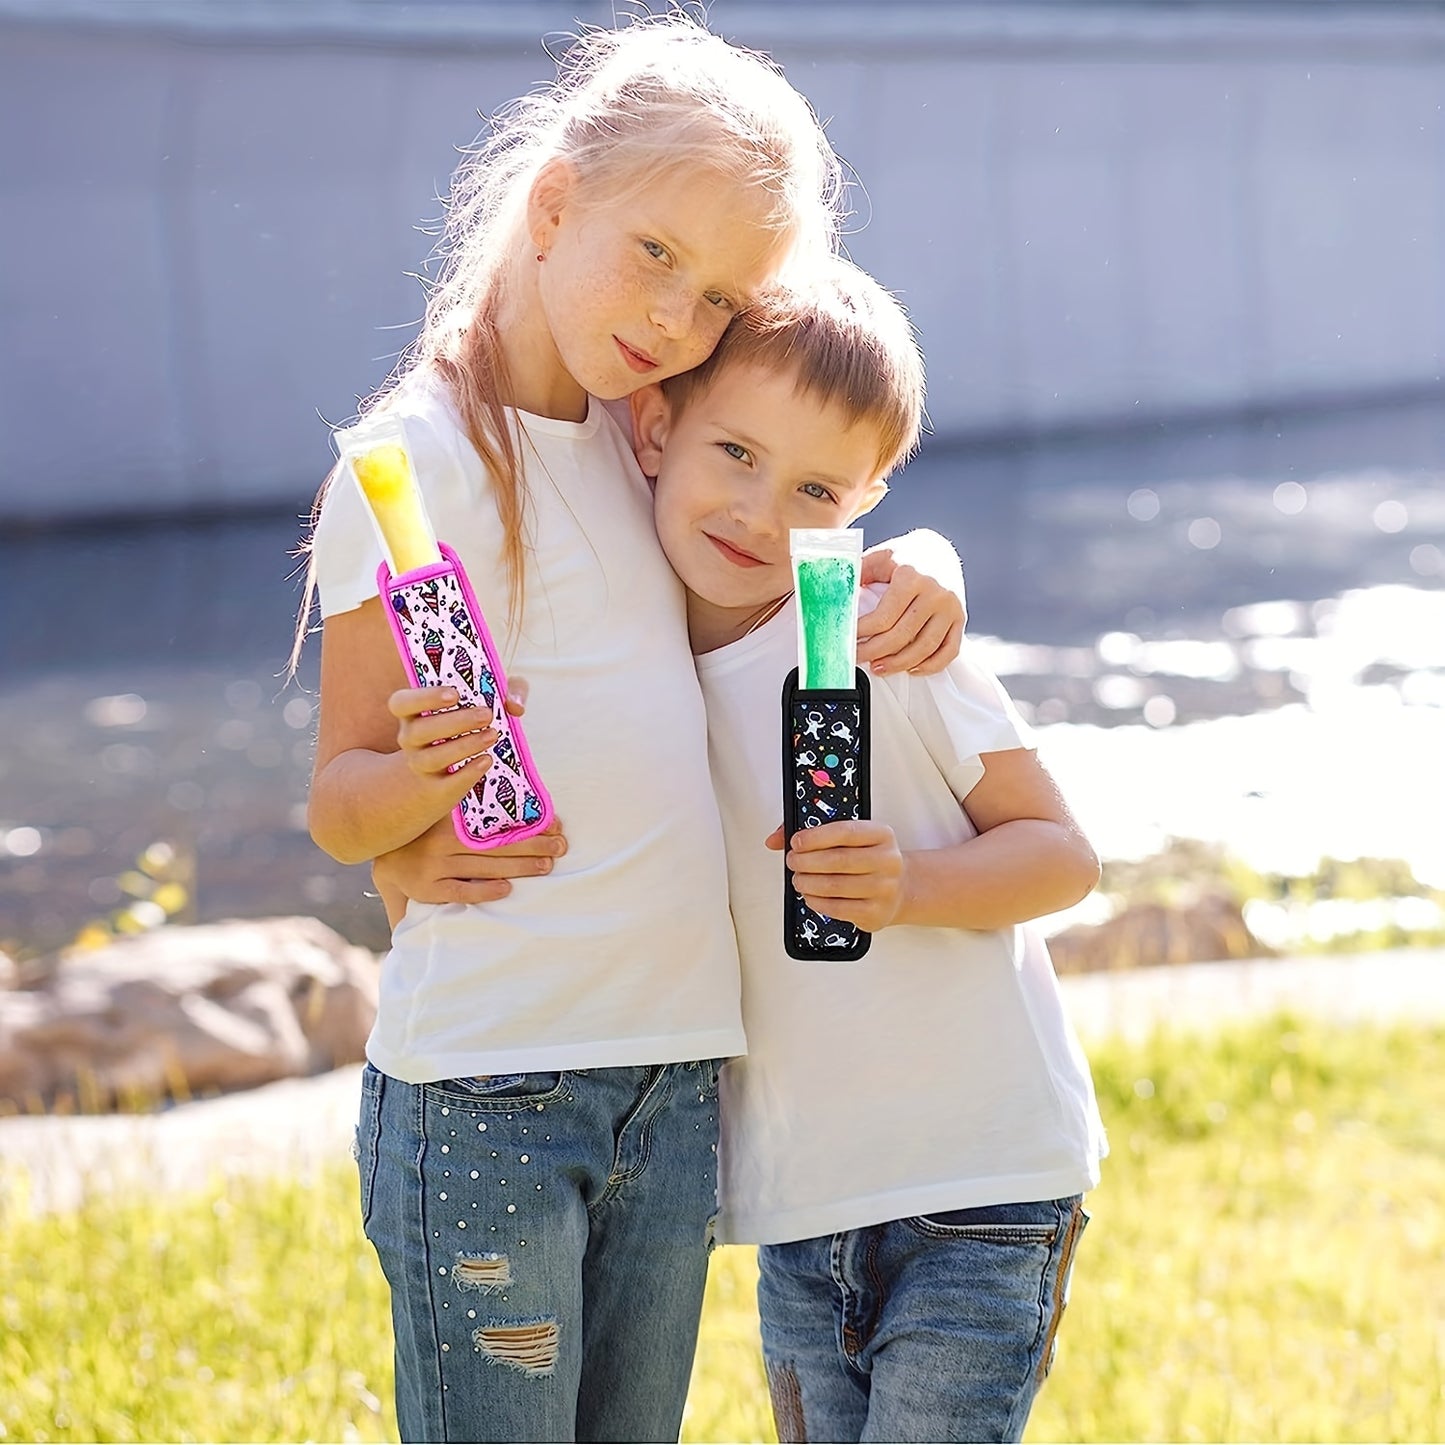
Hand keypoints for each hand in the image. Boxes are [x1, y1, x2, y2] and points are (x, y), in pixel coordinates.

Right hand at [373, 813, 569, 921]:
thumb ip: (467, 801)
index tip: (555, 823)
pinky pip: (461, 892)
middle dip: (533, 845)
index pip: (495, 820)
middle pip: (495, 844)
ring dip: (519, 867)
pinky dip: (484, 890)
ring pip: (484, 867)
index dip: (527, 823)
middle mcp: (440, 842)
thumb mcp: (438, 809)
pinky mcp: (427, 890)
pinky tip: (507, 888)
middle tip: (561, 846)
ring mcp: (433, 867)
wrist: (380, 853)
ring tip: (546, 865)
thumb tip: (510, 791)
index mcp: (447, 819)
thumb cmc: (421, 829)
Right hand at [389, 685, 498, 800]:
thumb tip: (515, 705)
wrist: (450, 769)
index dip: (425, 697)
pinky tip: (486, 760)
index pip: (401, 703)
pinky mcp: (436, 788)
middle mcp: (410, 738)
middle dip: (454, 722)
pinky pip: (446, 784)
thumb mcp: (491, 698)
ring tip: (491, 736)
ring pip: (431, 758)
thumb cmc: (471, 719)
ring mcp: (420, 764)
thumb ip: (508, 690)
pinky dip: (467, 773)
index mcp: (412, 711)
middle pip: (418, 731)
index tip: (455, 694)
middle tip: (486, 715)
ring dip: (463, 746)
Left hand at [766, 819, 906, 932]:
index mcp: (881, 835)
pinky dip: (817, 902)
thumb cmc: (867, 859)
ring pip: (835, 886)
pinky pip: (838, 909)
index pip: (844, 832)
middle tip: (792, 862)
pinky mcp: (876, 913)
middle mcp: (888, 861)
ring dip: (807, 883)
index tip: (795, 842)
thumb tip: (773, 840)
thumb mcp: (851, 838)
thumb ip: (812, 833)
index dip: (815, 837)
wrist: (901, 888)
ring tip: (798, 879)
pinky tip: (809, 895)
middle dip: (806, 861)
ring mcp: (885, 889)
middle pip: (838, 860)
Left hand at [857, 549, 965, 674]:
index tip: (848, 640)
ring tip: (879, 667)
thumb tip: (834, 594)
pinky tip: (912, 669)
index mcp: (911, 577)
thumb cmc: (905, 557)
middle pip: (902, 636)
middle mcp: (934, 593)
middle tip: (858, 657)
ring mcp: (949, 607)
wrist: (937, 550)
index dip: (862, 634)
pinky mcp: (960, 618)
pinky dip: (930, 665)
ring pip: (924, 648)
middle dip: (875, 652)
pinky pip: (948, 651)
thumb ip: (859, 574)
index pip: (883, 617)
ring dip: (899, 663)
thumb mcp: (879, 558)